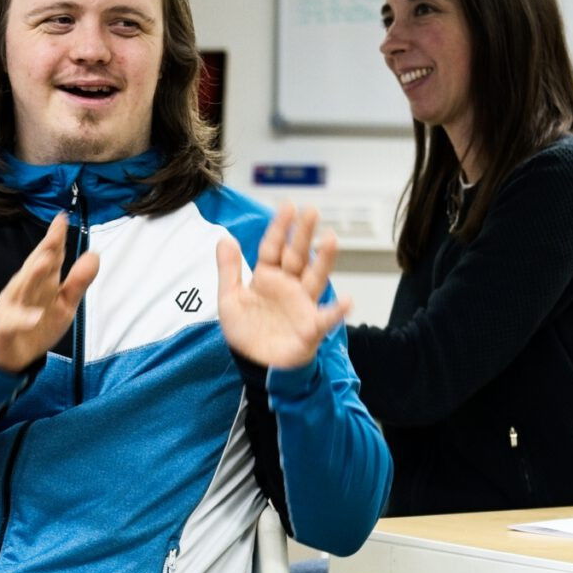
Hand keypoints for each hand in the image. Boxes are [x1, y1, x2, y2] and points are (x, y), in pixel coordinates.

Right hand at [0, 212, 99, 374]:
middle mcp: (26, 287)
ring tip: (44, 262)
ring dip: (33, 276)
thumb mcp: (64, 304)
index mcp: (42, 280)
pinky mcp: (6, 326)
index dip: (57, 237)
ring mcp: (13, 305)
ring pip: (22, 288)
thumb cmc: (37, 322)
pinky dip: (23, 319)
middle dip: (45, 249)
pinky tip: (34, 317)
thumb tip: (95, 254)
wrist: (9, 353)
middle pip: (36, 266)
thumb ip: (78, 281)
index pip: (51, 255)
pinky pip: (14, 322)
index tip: (63, 217)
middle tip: (56, 231)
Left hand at [214, 205, 352, 370]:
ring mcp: (301, 304)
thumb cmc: (246, 334)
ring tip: (331, 239)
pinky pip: (325, 318)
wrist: (256, 366)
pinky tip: (347, 302)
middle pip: (297, 255)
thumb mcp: (230, 299)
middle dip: (304, 234)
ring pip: (314, 277)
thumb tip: (224, 239)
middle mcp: (288, 286)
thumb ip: (228, 270)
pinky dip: (336, 312)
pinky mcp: (310, 327)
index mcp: (267, 277)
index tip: (288, 206)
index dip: (280, 228)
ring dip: (323, 260)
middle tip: (311, 211)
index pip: (274, 247)